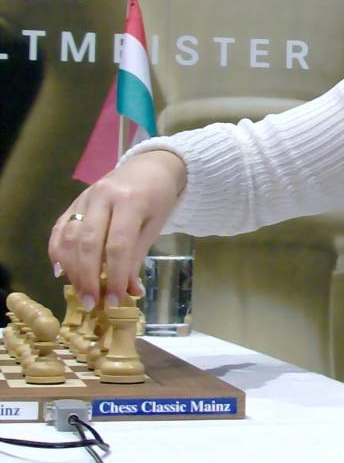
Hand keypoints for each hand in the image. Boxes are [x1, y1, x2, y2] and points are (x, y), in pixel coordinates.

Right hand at [48, 150, 186, 310]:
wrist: (151, 166)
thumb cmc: (158, 197)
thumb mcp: (155, 225)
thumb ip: (137, 256)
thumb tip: (129, 292)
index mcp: (130, 201)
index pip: (118, 245)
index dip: (114, 276)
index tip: (113, 300)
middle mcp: (103, 196)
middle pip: (88, 243)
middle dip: (88, 277)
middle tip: (91, 303)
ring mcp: (86, 197)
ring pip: (70, 236)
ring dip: (72, 269)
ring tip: (80, 292)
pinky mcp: (75, 200)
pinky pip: (60, 228)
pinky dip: (57, 251)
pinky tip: (61, 271)